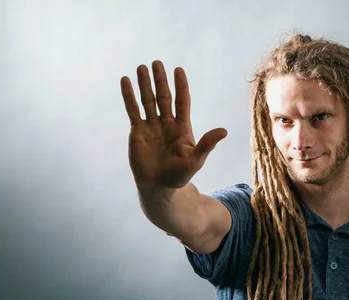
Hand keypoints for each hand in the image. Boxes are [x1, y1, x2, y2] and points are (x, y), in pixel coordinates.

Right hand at [121, 61, 226, 189]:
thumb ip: (207, 144)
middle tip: (157, 63)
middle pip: (163, 97)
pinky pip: (132, 111)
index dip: (181, 86)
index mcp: (182, 127)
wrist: (158, 187)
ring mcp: (151, 126)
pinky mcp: (137, 132)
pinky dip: (129, 96)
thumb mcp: (196, 160)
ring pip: (147, 100)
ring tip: (141, 67)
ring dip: (144, 84)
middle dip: (160, 80)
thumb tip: (224, 131)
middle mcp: (166, 123)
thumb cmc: (179, 175)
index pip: (182, 102)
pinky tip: (125, 81)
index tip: (178, 70)